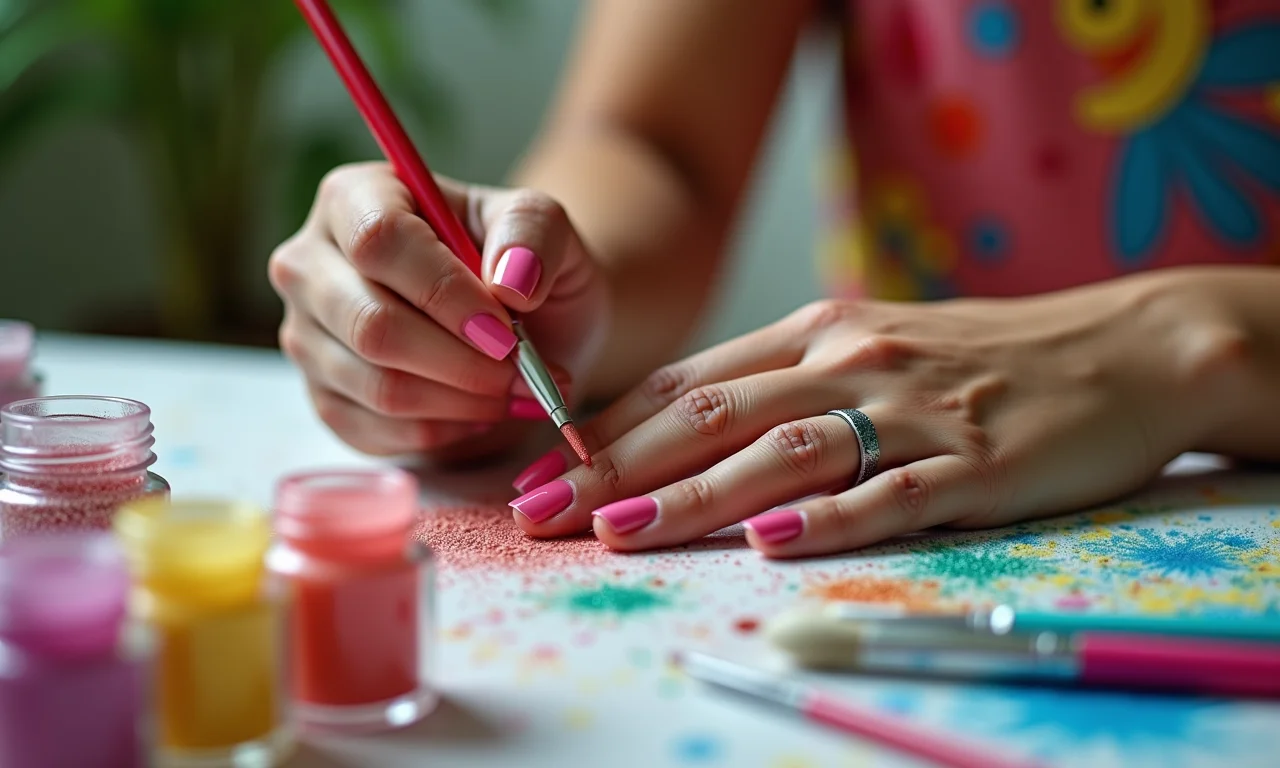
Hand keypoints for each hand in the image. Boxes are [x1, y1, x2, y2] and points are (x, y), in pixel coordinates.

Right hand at [269, 162, 607, 455]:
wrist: (530, 328)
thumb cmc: (527, 268)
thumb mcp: (546, 229)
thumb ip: (533, 232)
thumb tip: (509, 281)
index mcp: (356, 198)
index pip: (379, 241)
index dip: (445, 292)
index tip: (505, 328)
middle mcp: (311, 264)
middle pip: (370, 323)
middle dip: (460, 359)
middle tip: (520, 370)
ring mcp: (307, 336)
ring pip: (377, 386)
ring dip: (462, 399)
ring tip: (513, 388)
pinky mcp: (323, 399)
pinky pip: (379, 430)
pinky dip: (445, 429)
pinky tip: (479, 408)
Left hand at [508, 278, 1239, 555]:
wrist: (1122, 347)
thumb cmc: (979, 357)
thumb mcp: (869, 347)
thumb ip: (782, 385)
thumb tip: (679, 429)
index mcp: (815, 334)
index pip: (687, 384)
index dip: (604, 432)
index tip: (539, 473)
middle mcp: (848, 361)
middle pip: (711, 416)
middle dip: (615, 469)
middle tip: (542, 513)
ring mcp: (910, 410)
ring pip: (782, 451)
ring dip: (694, 492)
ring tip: (620, 531)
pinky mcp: (973, 462)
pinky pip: (890, 491)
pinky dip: (827, 515)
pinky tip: (771, 538)